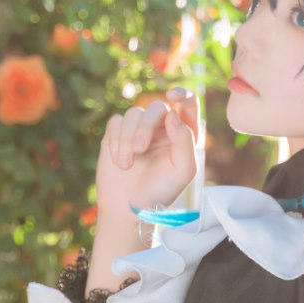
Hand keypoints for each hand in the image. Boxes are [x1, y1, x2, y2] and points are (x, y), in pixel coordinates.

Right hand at [95, 87, 199, 233]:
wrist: (129, 208)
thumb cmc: (161, 191)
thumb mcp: (183, 171)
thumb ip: (185, 141)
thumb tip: (173, 113)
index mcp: (183, 134)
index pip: (188, 104)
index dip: (182, 94)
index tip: (172, 97)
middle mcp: (162, 127)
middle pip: (155, 108)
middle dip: (146, 127)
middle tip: (140, 150)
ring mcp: (139, 129)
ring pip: (133, 114)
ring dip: (128, 139)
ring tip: (127, 164)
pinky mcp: (117, 133)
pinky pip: (116, 122)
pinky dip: (116, 141)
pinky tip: (119, 161)